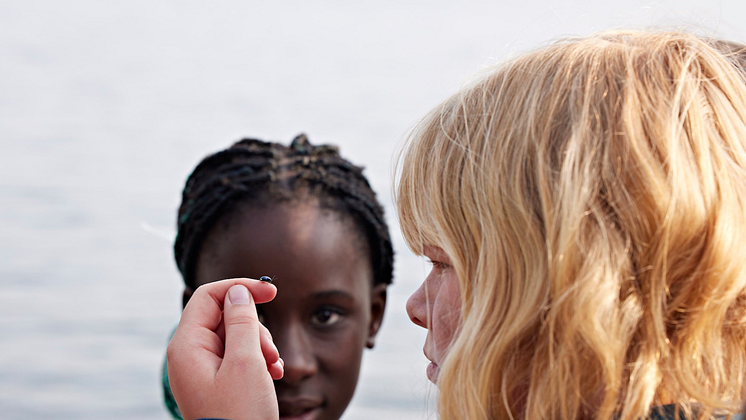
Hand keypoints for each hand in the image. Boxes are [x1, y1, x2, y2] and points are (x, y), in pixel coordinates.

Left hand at [167, 278, 282, 419]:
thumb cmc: (239, 414)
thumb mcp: (245, 362)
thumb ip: (241, 321)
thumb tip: (236, 293)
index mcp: (187, 345)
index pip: (209, 296)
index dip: (241, 288)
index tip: (272, 292)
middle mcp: (189, 354)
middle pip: (224, 316)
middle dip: (254, 328)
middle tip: (271, 353)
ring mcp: (201, 368)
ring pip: (234, 336)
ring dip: (259, 345)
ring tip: (273, 368)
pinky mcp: (214, 381)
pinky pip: (235, 356)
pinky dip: (255, 359)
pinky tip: (270, 374)